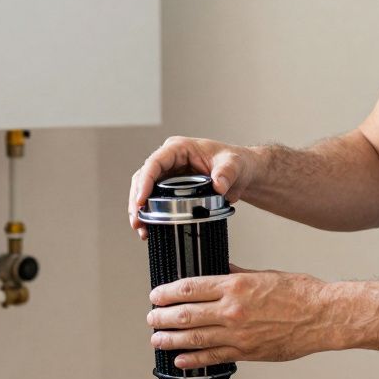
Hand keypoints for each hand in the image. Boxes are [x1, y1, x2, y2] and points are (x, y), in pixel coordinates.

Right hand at [128, 136, 260, 239]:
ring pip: (144, 190)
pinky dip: (149, 214)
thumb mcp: (234, 165)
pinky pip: (154, 200)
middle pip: (143, 178)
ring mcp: (168, 174)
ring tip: (141, 229)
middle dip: (136, 200)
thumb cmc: (237, 162)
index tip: (141, 201)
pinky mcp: (171, 188)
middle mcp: (169, 160)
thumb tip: (218, 186)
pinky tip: (149, 229)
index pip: (155, 163)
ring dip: (139, 210)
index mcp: (179, 148)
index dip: (145, 182)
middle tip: (137, 221)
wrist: (243, 173)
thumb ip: (226, 173)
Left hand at [145, 264, 339, 367]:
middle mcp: (232, 311)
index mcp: (235, 286)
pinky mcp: (246, 352)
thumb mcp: (263, 274)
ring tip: (157, 340)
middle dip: (162, 318)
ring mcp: (238, 334)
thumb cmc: (300, 293)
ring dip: (171, 340)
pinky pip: (214, 357)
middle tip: (151, 318)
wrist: (323, 316)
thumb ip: (236, 273)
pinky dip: (194, 359)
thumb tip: (217, 269)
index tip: (156, 295)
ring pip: (194, 339)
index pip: (189, 288)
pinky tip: (180, 359)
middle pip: (185, 315)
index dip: (166, 293)